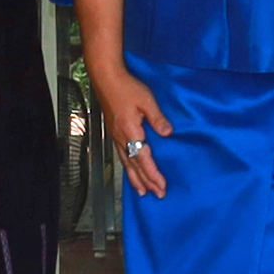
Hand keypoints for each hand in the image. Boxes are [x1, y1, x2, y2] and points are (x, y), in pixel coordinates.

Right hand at [92, 57, 173, 199]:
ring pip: (126, 164)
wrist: (106, 78)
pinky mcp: (114, 132)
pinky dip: (127, 168)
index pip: (144, 159)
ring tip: (142, 192)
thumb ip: (157, 118)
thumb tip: (167, 133)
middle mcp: (121, 138)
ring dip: (135, 179)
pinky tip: (130, 170)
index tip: (161, 186)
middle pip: (134, 166)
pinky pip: (121, 156)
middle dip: (146, 182)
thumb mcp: (147, 100)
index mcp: (131, 132)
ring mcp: (116, 136)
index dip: (153, 174)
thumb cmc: (126, 87)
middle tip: (157, 195)